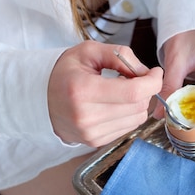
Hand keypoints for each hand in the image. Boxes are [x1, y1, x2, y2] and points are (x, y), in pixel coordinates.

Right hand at [47, 41, 162, 146]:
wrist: (39, 98)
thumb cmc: (65, 72)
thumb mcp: (89, 51)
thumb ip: (120, 56)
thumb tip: (146, 73)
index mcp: (84, 90)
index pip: (133, 92)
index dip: (152, 81)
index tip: (155, 72)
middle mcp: (86, 116)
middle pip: (138, 106)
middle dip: (144, 89)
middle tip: (131, 78)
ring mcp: (90, 133)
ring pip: (136, 119)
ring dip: (137, 103)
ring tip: (120, 90)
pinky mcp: (94, 142)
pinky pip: (127, 128)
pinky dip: (128, 114)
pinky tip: (114, 104)